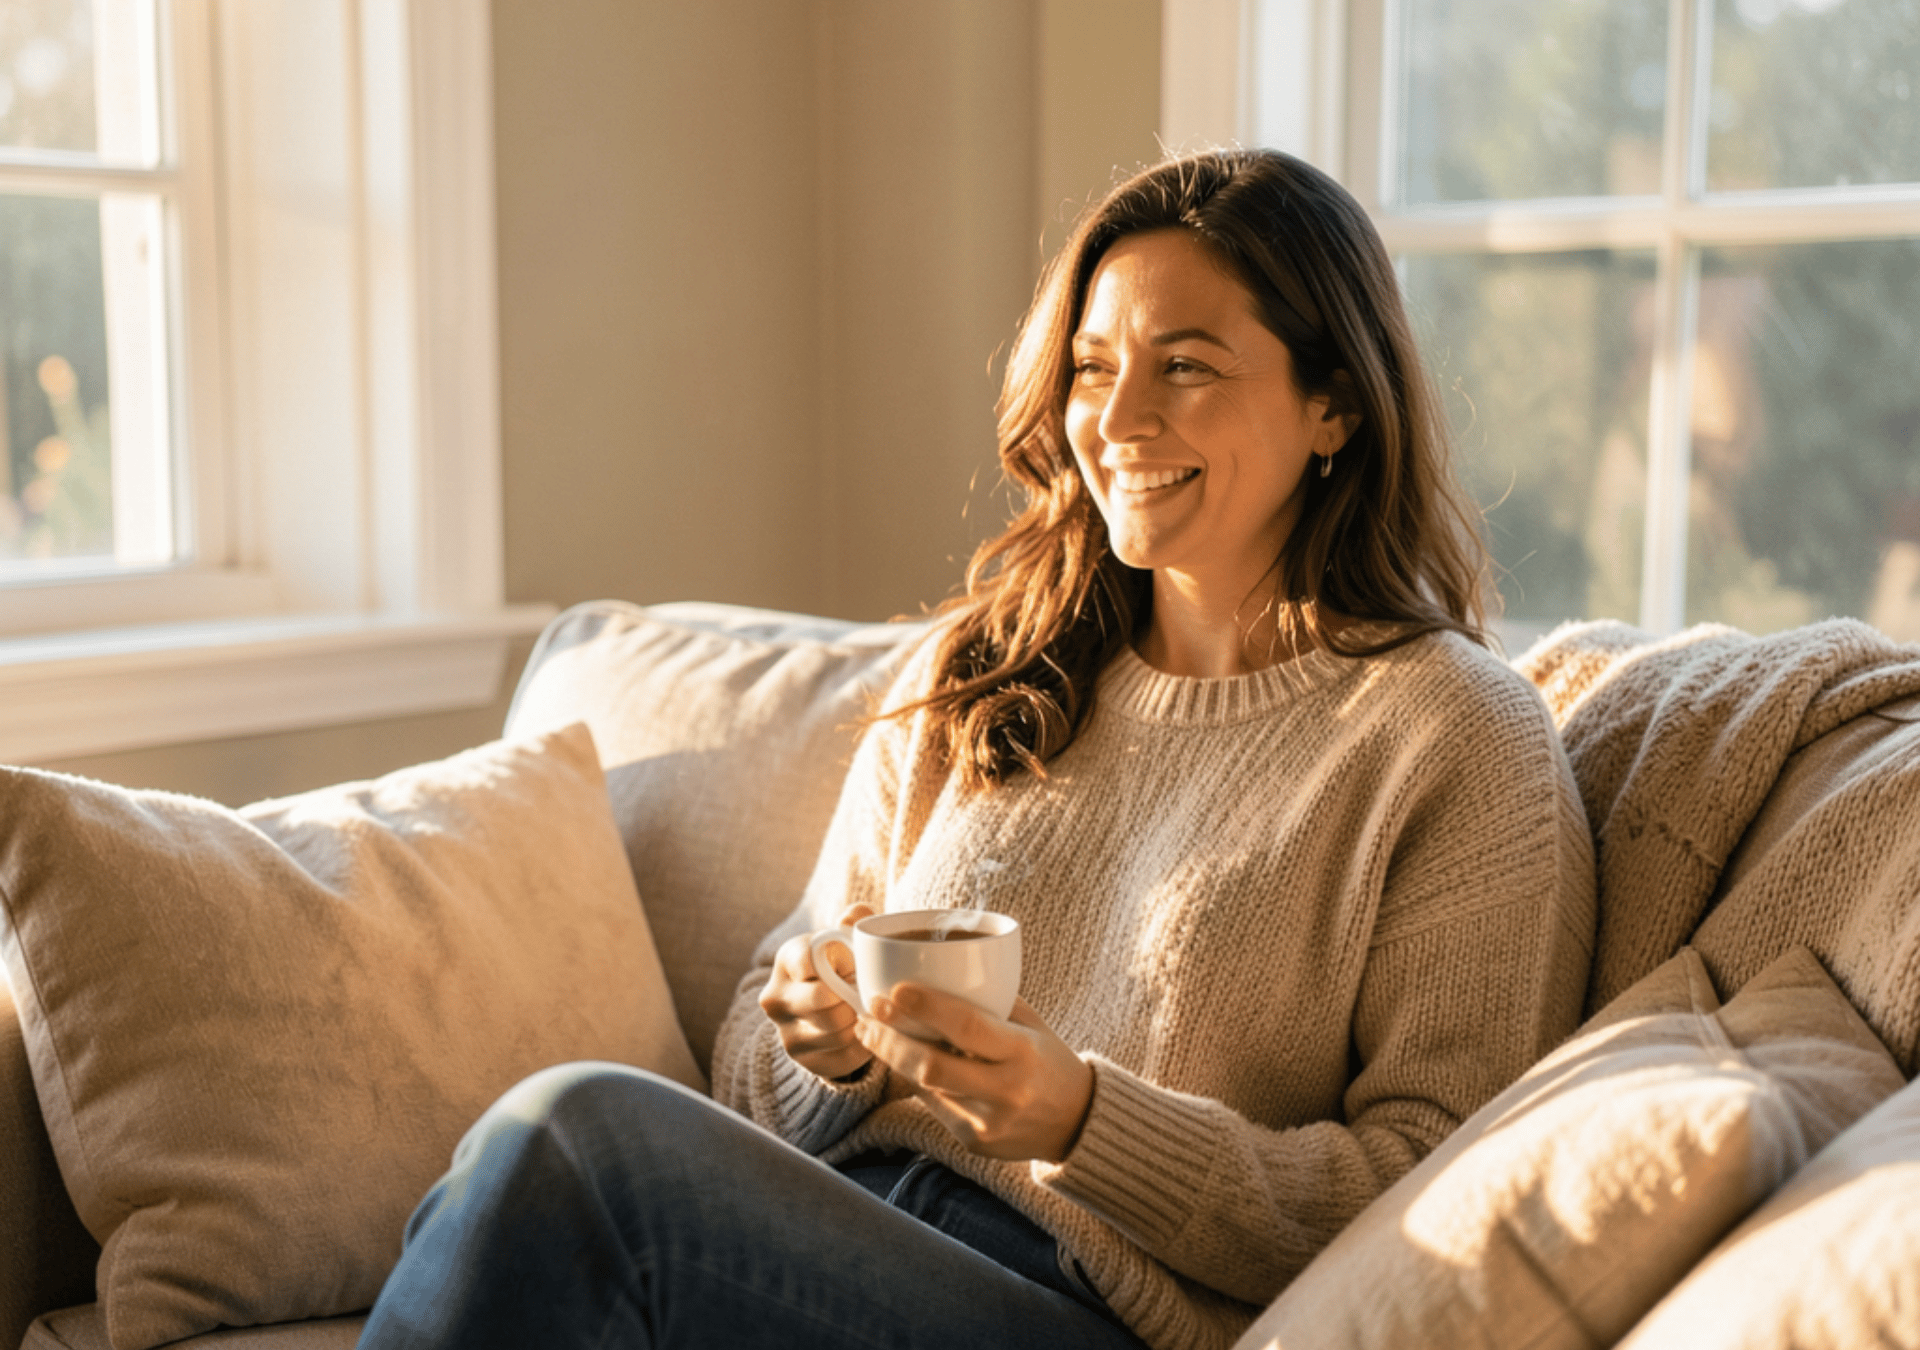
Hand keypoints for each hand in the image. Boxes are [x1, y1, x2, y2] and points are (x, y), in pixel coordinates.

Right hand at [759, 905, 874, 1080]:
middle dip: (854, 997)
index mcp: (787, 959)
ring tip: (866, 1008)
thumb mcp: (845, 937)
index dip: (842, 963)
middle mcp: (776, 998)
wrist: (827, 1003)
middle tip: (869, 991)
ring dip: (861, 1021)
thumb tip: (855, 916)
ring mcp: (786, 1033)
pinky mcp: (804, 1060)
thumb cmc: (841, 962)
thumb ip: (854, 920)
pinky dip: (864, 1044)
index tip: (852, 964)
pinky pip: (846, 1056)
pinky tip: (866, 1030)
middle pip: (826, 1003)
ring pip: (838, 1031)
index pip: (808, 962)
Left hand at [856, 988, 1093, 1162]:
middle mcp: (1006, 1090)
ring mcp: (988, 1122)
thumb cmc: (1047, 1060)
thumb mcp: (1030, 1024)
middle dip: (892, 1038)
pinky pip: (934, 1106)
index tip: (894, 990)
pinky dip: (916, 1080)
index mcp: (1024, 1052)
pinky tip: (903, 1060)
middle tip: (869, 1013)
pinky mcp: (974, 1142)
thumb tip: (935, 970)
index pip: (968, 1027)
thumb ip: (990, 1003)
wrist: (1077, 1122)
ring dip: (893, 1057)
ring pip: (925, 1088)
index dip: (927, 1007)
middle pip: (932, 1066)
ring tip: (872, 1033)